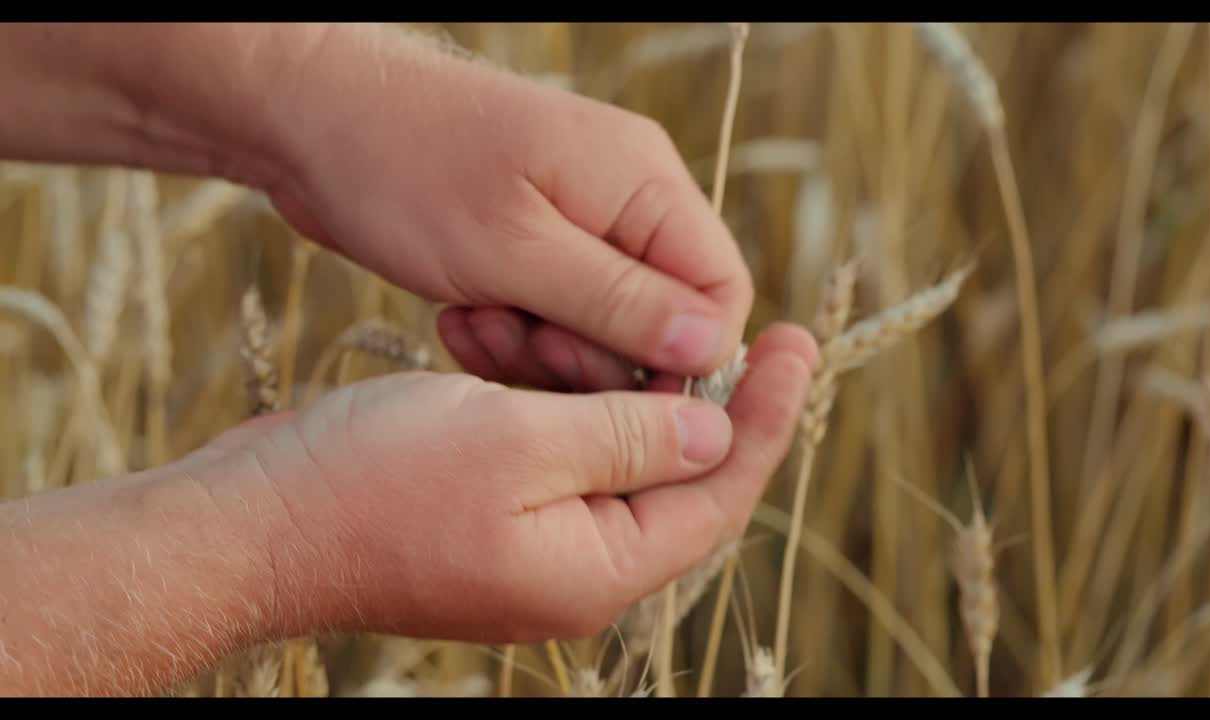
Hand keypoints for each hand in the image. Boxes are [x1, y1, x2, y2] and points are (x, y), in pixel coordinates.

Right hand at [207, 323, 815, 643]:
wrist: (249, 520)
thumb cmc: (375, 484)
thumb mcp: (521, 444)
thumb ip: (631, 437)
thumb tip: (716, 429)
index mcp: (598, 569)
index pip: (719, 491)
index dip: (765, 414)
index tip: (796, 339)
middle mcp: (574, 569)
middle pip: (672, 473)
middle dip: (691, 389)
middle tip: (727, 320)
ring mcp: (528, 546)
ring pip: (607, 453)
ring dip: (608, 381)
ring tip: (596, 317)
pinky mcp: (486, 516)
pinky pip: (551, 451)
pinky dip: (553, 396)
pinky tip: (532, 343)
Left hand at [260, 24, 752, 385]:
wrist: (311, 117)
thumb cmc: (405, 165)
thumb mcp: (514, 248)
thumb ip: (618, 301)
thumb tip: (711, 349)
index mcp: (645, 183)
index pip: (720, 293)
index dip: (682, 361)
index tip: (615, 395)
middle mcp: (626, 200)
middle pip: (663, 318)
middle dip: (597, 355)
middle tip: (525, 348)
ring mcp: (580, 222)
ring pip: (603, 327)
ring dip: (545, 349)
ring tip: (479, 329)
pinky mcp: (535, 244)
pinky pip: (555, 314)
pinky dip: (514, 332)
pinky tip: (462, 320)